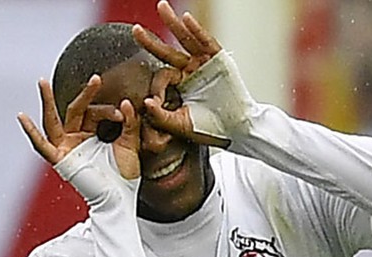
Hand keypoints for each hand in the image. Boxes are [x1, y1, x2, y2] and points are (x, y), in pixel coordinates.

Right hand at [17, 76, 141, 179]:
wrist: (120, 198)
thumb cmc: (124, 175)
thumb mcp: (129, 144)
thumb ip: (130, 123)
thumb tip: (127, 102)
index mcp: (90, 134)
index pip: (94, 112)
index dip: (109, 110)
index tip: (123, 113)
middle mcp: (76, 139)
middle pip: (76, 110)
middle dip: (86, 95)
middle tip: (96, 78)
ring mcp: (66, 148)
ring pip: (53, 120)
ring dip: (47, 101)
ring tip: (42, 81)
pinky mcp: (60, 160)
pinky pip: (42, 145)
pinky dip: (31, 132)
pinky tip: (21, 117)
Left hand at [133, 1, 230, 147]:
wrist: (236, 130)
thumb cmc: (210, 129)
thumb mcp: (180, 124)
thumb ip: (160, 115)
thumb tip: (144, 102)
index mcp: (180, 85)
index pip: (161, 71)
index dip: (151, 74)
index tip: (144, 82)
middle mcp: (190, 71)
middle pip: (167, 51)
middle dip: (151, 39)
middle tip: (135, 29)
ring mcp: (204, 64)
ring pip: (185, 40)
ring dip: (173, 23)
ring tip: (160, 7)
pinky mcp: (219, 61)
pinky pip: (206, 42)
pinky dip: (197, 30)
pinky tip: (186, 19)